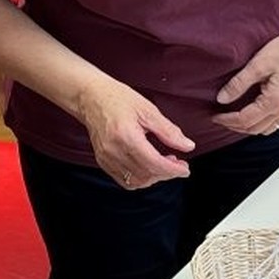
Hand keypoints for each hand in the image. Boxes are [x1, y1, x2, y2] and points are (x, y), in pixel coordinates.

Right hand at [75, 76, 193, 189]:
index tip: (185, 169)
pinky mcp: (102, 161)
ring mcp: (106, 158)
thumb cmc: (117, 99)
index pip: (154, 163)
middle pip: (146, 174)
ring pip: (136, 181)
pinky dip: (140, 178)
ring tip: (163, 163)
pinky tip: (148, 167)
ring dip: (154, 177)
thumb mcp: (148, 110)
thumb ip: (169, 131)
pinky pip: (124, 180)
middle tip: (177, 163)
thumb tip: (187, 146)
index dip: (173, 170)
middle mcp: (113, 150)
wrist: (90, 97)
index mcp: (126, 135)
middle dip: (166, 173)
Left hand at [213, 23, 278, 137]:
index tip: (214, 116)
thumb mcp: (258, 64)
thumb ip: (239, 83)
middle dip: (235, 126)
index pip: (245, 120)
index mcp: (275, 101)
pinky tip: (252, 114)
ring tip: (232, 119)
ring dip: (248, 127)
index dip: (227, 120)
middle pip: (255, 129)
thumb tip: (222, 99)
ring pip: (265, 129)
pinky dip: (260, 123)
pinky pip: (275, 123)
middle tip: (219, 119)